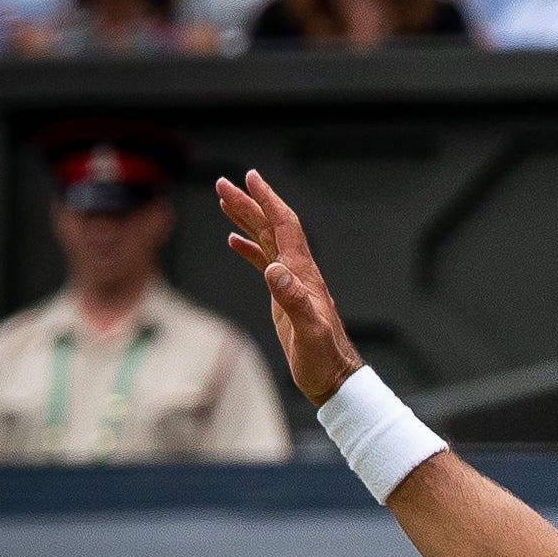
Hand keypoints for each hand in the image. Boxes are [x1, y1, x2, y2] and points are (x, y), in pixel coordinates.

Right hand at [220, 172, 364, 403]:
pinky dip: (250, 249)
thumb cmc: (323, 359)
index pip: (284, 227)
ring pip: (267, 241)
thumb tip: (274, 270)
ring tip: (224, 201)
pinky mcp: (285, 297)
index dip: (268, 200)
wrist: (334, 378)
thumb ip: (293, 301)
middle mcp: (298, 273)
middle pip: (272, 228)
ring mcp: (292, 284)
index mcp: (303, 274)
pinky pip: (265, 264)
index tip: (251, 178)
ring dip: (246, 220)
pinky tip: (234, 241)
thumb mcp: (308, 332)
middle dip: (249, 203)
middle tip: (223, 183)